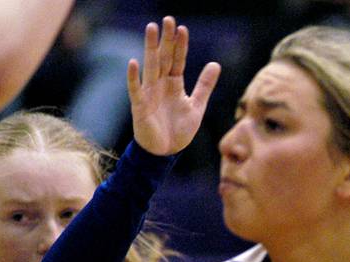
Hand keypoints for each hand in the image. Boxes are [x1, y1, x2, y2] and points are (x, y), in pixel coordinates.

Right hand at [127, 16, 220, 155]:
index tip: (182, 28)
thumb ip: (205, 86)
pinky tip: (134, 63)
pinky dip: (134, 77)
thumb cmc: (179, 131)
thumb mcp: (197, 106)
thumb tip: (216, 64)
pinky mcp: (140, 106)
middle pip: (164, 57)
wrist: (165, 153)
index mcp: (174, 84)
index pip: (177, 60)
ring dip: (150, 48)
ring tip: (151, 29)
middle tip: (167, 19)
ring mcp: (149, 93)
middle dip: (166, 39)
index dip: (180, 45)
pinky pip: (136, 90)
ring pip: (150, 67)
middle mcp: (160, 84)